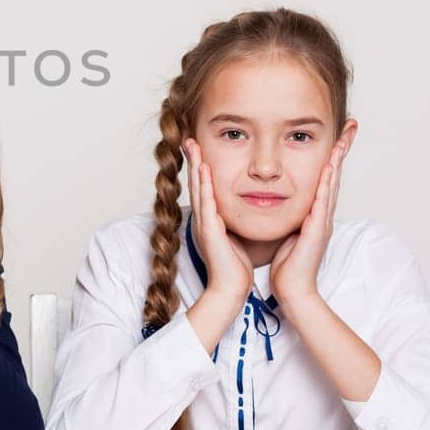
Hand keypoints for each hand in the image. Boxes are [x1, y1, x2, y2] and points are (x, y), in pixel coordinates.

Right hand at [183, 139, 252, 300]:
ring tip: (193, 146)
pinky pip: (206, 204)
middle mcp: (203, 219)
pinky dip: (205, 185)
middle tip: (189, 138)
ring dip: (195, 166)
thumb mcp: (234, 238)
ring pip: (198, 189)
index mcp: (209, 220)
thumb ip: (232, 223)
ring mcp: (204, 225)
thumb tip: (240, 211)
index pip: (204, 188)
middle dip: (193, 160)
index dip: (201, 167)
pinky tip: (204, 170)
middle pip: (197, 183)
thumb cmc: (235, 268)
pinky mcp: (209, 232)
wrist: (230, 290)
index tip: (199, 148)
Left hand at [270, 141, 346, 302]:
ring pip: (332, 184)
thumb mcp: (289, 232)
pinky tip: (329, 166)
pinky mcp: (317, 230)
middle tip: (352, 126)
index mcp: (316, 214)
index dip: (331, 156)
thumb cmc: (287, 265)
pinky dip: (327, 183)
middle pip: (334, 175)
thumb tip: (280, 202)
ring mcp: (323, 221)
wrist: (293, 290)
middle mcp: (323, 214)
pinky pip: (322, 201)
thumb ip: (291, 217)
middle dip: (342, 150)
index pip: (325, 178)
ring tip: (343, 138)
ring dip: (337, 160)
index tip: (337, 134)